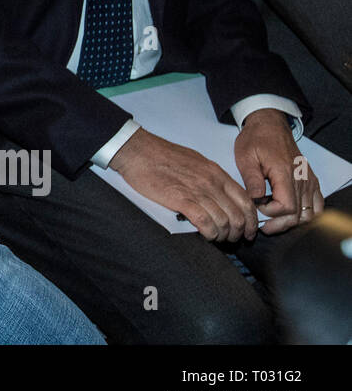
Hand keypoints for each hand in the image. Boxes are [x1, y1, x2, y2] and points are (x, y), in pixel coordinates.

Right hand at [109, 128, 255, 240]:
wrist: (138, 151)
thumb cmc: (162, 155)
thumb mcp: (196, 161)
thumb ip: (211, 178)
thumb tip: (219, 194)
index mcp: (216, 173)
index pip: (246, 201)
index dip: (251, 220)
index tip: (249, 230)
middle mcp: (211, 183)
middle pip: (238, 215)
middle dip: (239, 232)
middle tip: (233, 239)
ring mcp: (197, 191)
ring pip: (224, 222)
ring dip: (224, 236)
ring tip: (218, 239)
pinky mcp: (181, 199)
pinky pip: (205, 223)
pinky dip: (210, 233)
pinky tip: (207, 236)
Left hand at [235, 109, 322, 235]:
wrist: (269, 124)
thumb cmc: (256, 139)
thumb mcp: (246, 156)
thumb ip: (252, 180)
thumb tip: (255, 201)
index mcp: (285, 173)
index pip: (286, 206)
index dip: (270, 213)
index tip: (256, 207)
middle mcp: (302, 179)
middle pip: (299, 214)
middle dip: (280, 225)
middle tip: (263, 227)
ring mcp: (309, 180)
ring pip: (310, 213)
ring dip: (293, 222)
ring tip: (274, 222)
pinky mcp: (311, 180)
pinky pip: (317, 205)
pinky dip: (307, 214)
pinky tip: (291, 216)